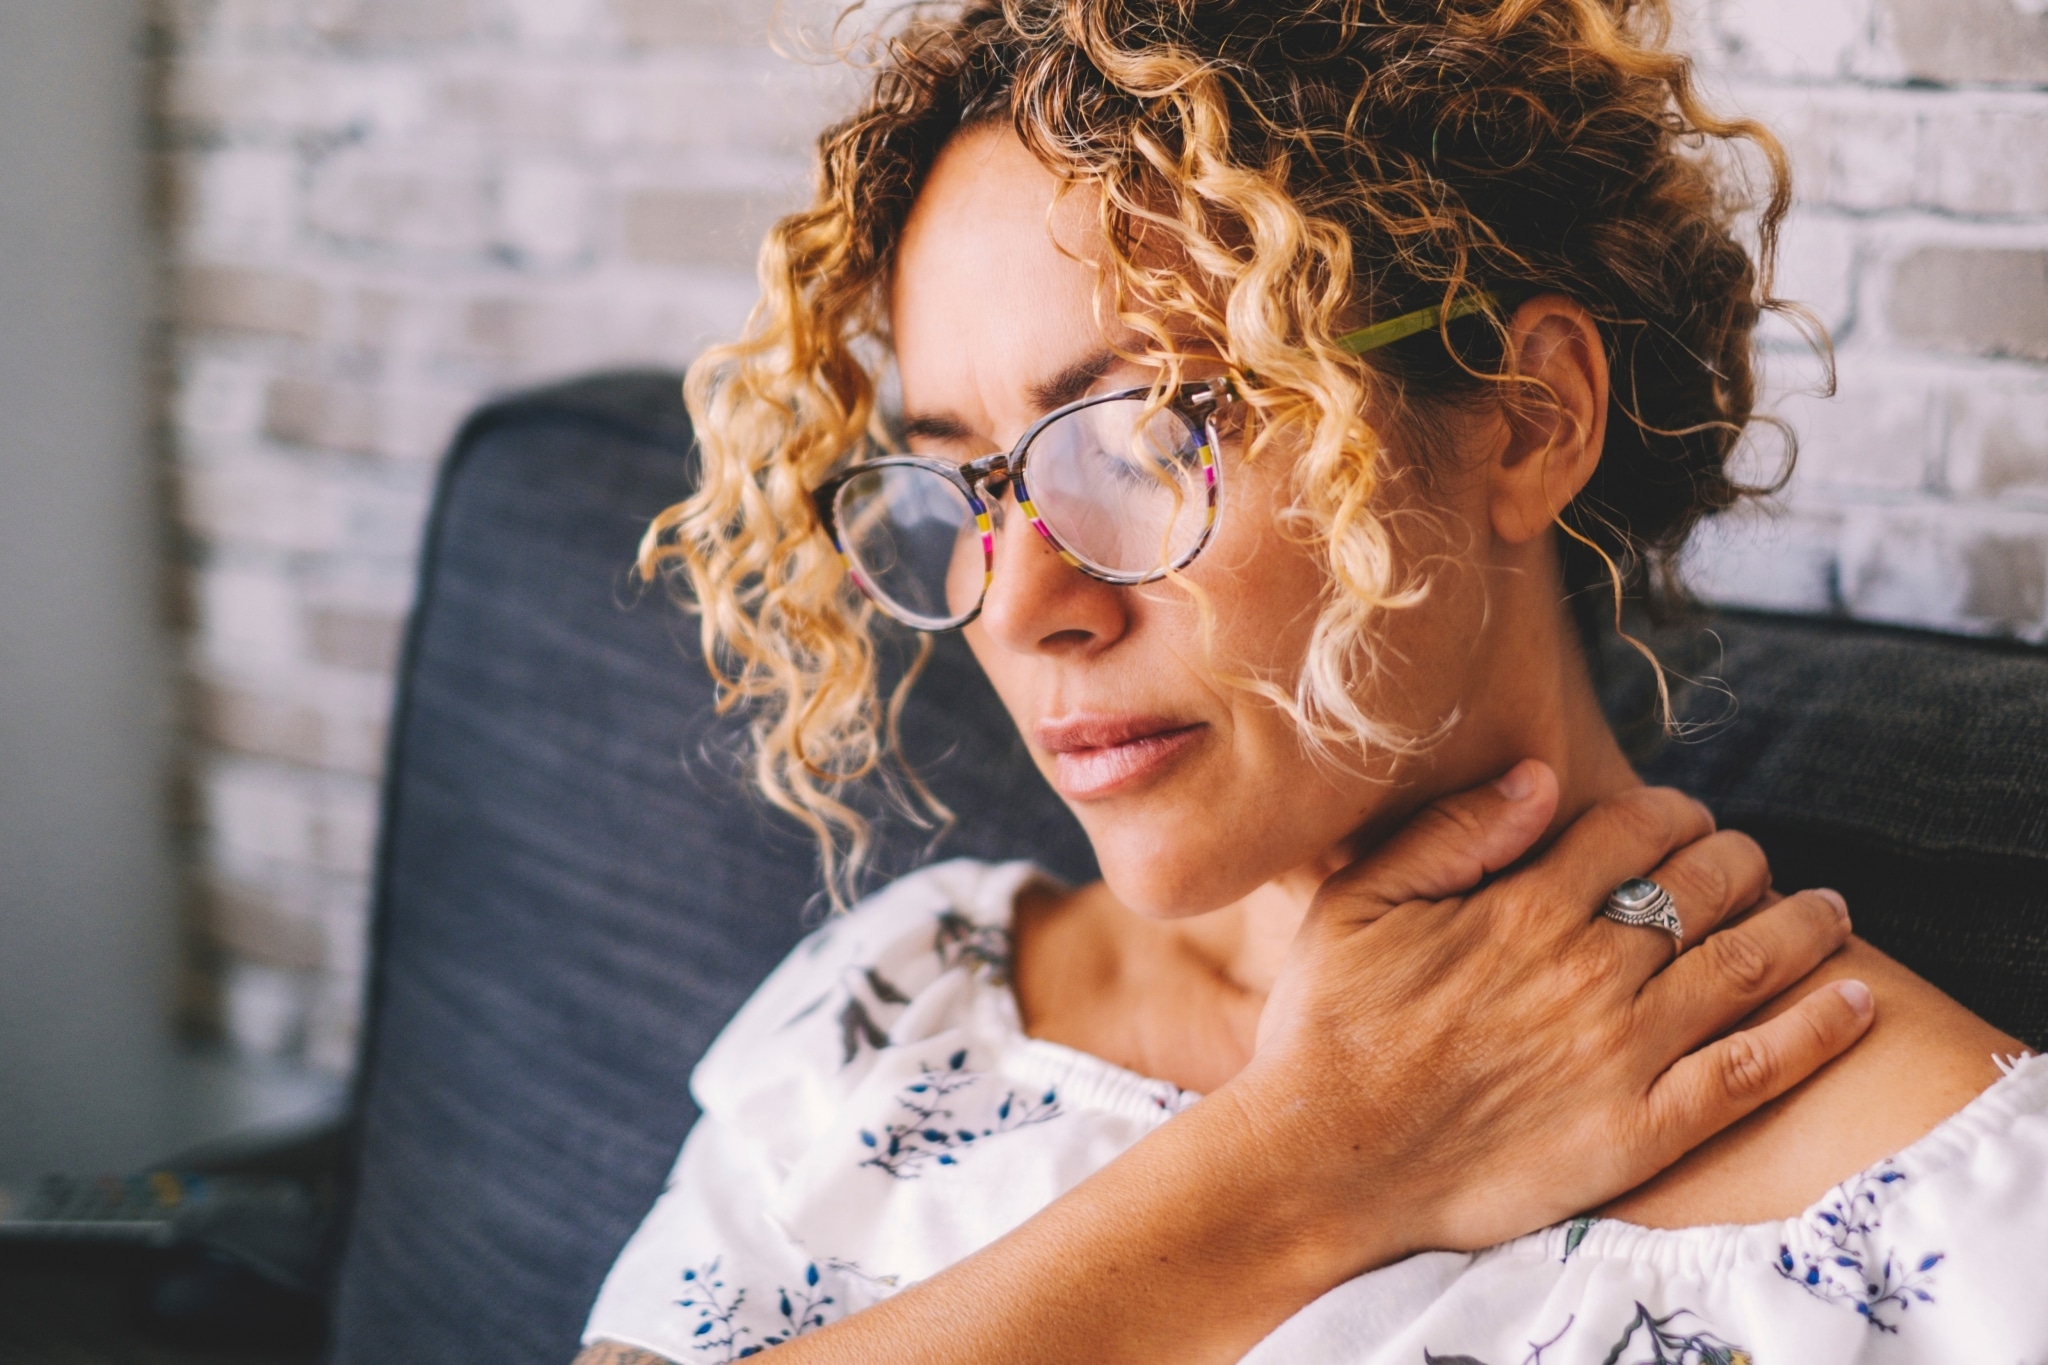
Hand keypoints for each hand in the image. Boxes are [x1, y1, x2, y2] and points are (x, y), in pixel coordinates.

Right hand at [1240, 758, 1869, 1272]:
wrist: (1325, 1161)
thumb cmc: (1328, 1028)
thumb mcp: (1357, 903)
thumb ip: (1451, 833)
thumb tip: (1539, 775)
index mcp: (1523, 907)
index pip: (1636, 829)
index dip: (1674, 811)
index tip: (1684, 819)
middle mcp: (1587, 968)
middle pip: (1707, 884)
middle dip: (1742, 857)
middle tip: (1751, 860)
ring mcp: (1623, 1050)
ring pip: (1747, 963)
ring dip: (1803, 924)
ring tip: (1831, 910)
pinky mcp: (1643, 1129)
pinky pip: (1755, 1071)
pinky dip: (1816, 1030)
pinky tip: (1852, 1000)